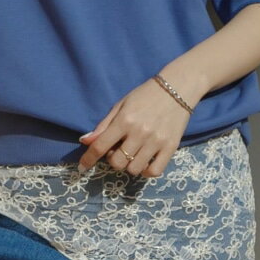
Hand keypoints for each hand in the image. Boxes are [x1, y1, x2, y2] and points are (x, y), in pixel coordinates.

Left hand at [77, 76, 192, 177]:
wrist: (177, 88)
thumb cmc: (145, 95)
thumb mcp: (121, 105)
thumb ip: (104, 125)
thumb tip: (85, 141)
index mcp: (125, 120)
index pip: (100, 146)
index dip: (88, 159)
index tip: (82, 167)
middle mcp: (140, 133)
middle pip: (117, 162)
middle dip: (113, 160)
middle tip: (118, 149)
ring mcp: (156, 141)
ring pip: (134, 169)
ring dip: (129, 165)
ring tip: (133, 154)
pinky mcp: (171, 147)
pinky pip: (154, 171)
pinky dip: (146, 171)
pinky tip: (144, 162)